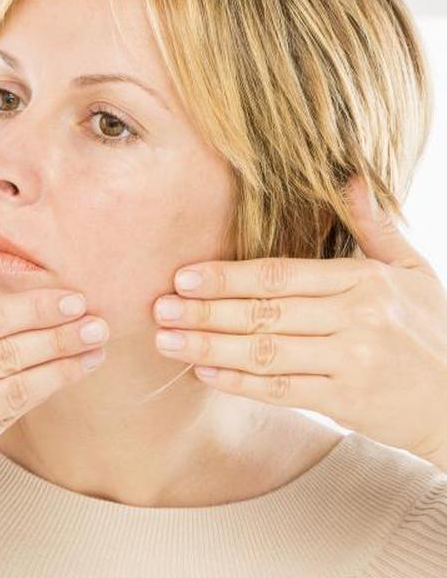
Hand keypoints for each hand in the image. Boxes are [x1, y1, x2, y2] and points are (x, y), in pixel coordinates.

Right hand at [0, 286, 109, 501]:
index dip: (31, 309)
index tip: (69, 299)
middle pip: (7, 355)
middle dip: (57, 336)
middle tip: (95, 323)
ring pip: (13, 391)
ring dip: (59, 368)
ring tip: (92, 350)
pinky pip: (2, 421)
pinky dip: (35, 396)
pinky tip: (61, 378)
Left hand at [152, 175, 446, 470]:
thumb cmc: (432, 329)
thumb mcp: (412, 270)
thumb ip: (374, 226)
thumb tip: (349, 176)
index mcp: (363, 281)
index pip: (280, 275)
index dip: (227, 276)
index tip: (183, 276)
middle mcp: (356, 319)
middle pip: (264, 313)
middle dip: (205, 311)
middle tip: (159, 309)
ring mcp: (350, 363)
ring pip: (265, 353)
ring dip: (209, 348)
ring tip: (167, 342)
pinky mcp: (345, 402)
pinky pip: (281, 391)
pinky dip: (239, 383)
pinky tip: (204, 375)